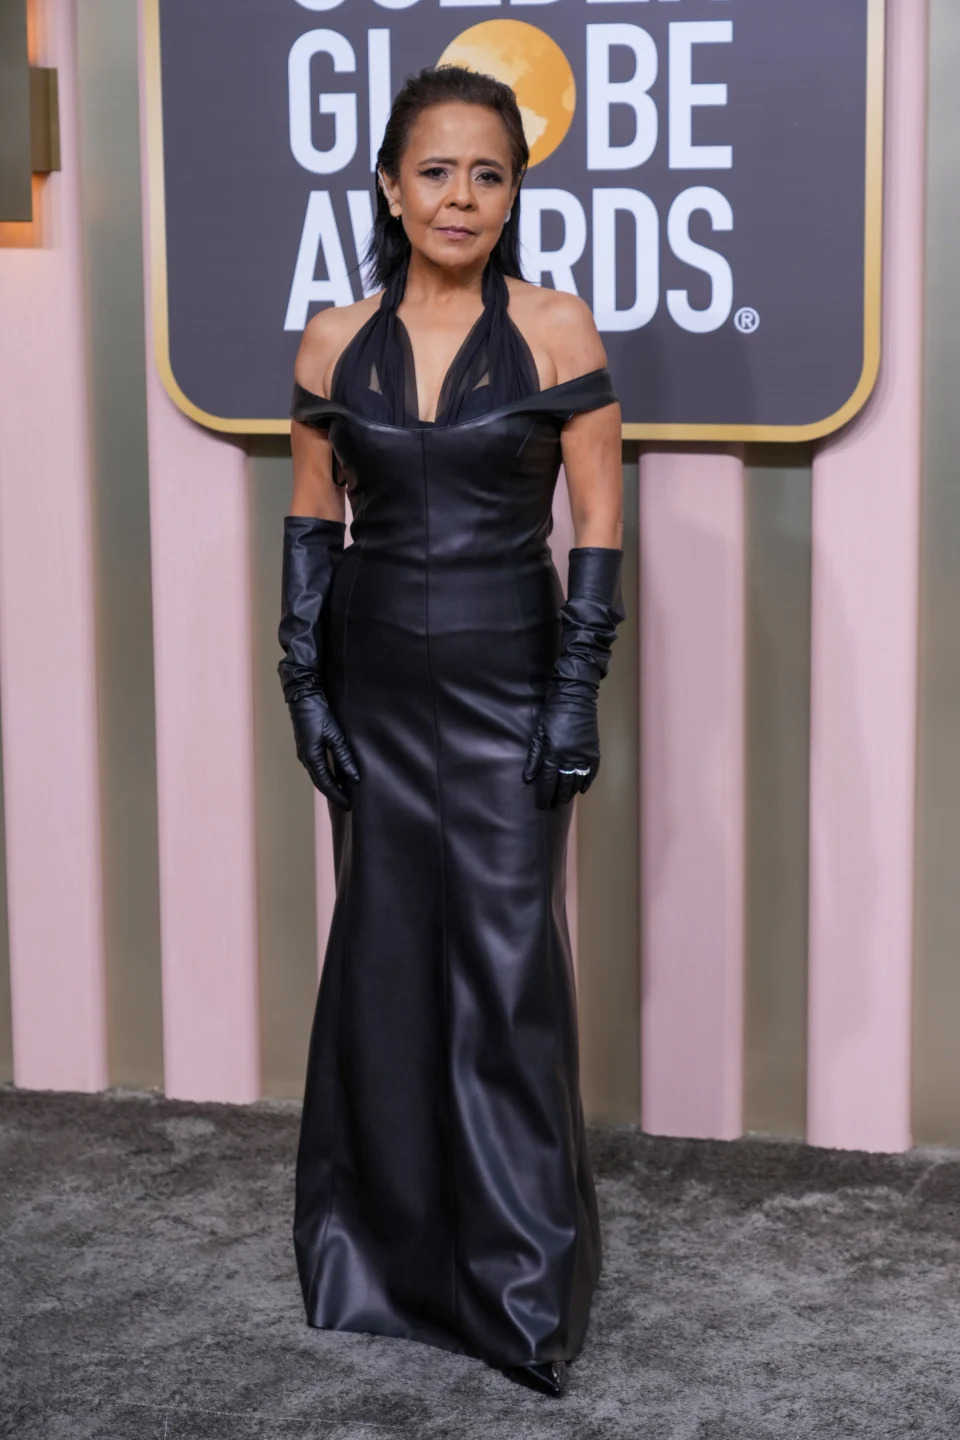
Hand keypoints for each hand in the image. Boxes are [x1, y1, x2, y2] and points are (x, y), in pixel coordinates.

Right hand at [288, 689, 359, 809]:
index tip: (349, 806)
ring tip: (342, 793)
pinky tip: (335, 775)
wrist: (303, 696)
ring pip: (317, 775)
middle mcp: (305, 758)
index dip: (338, 796)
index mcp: (311, 757)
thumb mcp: (335, 735)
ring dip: (329, 785)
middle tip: (347, 804)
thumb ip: (345, 757)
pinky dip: (326, 775)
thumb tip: (355, 778)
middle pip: (320, 783)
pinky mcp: (306, 746)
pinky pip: (317, 767)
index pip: (326, 784)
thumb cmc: (318, 713)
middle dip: (333, 794)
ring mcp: (304, 753)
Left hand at [522, 679, 599, 808]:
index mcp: (554, 754)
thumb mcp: (538, 734)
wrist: (575, 699)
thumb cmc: (552, 714)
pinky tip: (582, 790)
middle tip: (553, 807)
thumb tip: (528, 778)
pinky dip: (587, 782)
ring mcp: (584, 755)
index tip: (542, 805)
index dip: (545, 795)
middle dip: (557, 798)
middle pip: (563, 785)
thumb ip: (533, 758)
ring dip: (571, 793)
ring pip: (577, 781)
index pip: (548, 781)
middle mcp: (570, 758)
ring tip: (565, 800)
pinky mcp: (594, 752)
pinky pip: (591, 773)